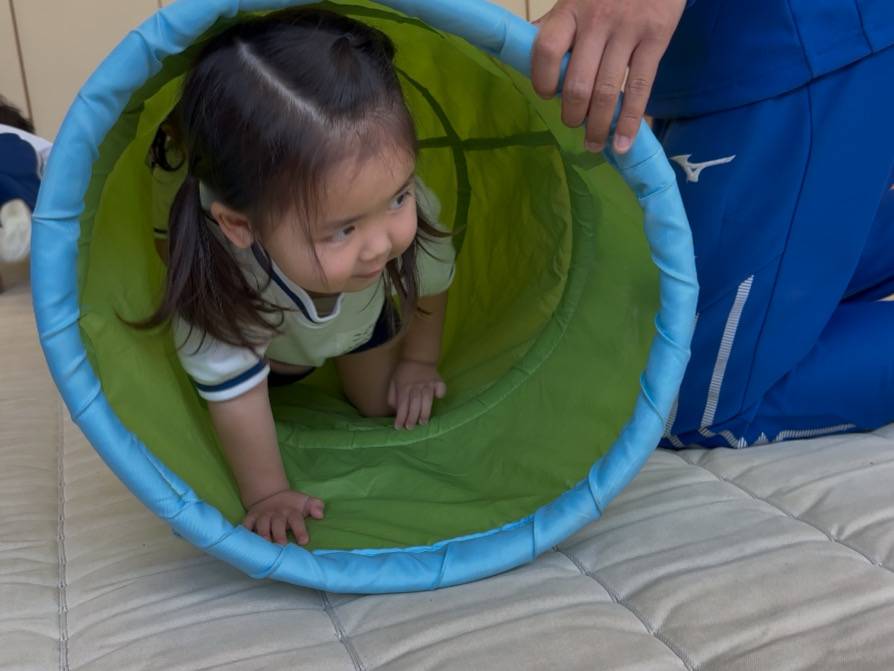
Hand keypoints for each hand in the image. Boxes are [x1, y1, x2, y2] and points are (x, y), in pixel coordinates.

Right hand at [242, 489, 324, 545]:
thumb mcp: (306, 502)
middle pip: (278, 523)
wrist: (270, 495)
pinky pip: (246, 524)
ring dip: (263, 534)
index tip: (304, 541)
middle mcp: (276, 513)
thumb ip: (316, 506)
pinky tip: (246, 539)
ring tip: (265, 544)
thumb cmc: (292, 505)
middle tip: (282, 545)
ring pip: (262, 524)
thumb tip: (320, 514)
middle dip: (279, 534)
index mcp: (291, 511)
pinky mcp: (251, 517)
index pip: (296, 519)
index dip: (300, 530)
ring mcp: (263, 515)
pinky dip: (245, 531)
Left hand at [387, 359, 446, 429]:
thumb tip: (396, 411)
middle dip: (412, 417)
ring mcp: (428, 383)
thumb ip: (392, 397)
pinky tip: (439, 398)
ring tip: (423, 422)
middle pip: (414, 403)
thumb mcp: (392, 383)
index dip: (400, 417)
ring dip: (425, 411)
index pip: (402, 404)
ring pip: (427, 398)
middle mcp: (416, 385)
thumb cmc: (403, 374)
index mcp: (403, 387)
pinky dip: (440, 392)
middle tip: (410, 428)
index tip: (398, 427)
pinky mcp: (437, 381)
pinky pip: (440, 387)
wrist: (417, 358)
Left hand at [531, 0, 685, 152]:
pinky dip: (629, 122)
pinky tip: (623, 142)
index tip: (547, 95)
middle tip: (572, 124)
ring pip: (607, 92)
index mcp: (570, 10)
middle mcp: (597, 20)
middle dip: (572, 114)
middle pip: (577, 82)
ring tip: (593, 144)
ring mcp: (628, 30)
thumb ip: (555, 25)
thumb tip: (522, 50)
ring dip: (597, 126)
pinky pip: (640, 88)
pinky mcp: (656, 38)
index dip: (543, 81)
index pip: (546, 51)